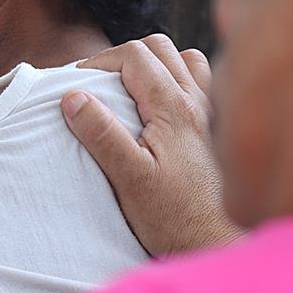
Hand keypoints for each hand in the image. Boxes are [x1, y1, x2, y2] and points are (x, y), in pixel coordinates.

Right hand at [64, 35, 242, 257]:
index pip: (134, 55)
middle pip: (159, 49)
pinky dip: (182, 80)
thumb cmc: (175, 218)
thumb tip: (73, 97)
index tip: (78, 83)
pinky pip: (204, 84)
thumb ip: (102, 134)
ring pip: (187, 61)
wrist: (219, 244)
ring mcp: (213, 113)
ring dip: (158, 64)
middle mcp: (199, 102)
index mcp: (174, 108)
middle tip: (101, 83)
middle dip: (124, 57)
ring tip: (135, 89)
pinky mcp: (218, 130)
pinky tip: (168, 107)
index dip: (100, 62)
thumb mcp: (129, 179)